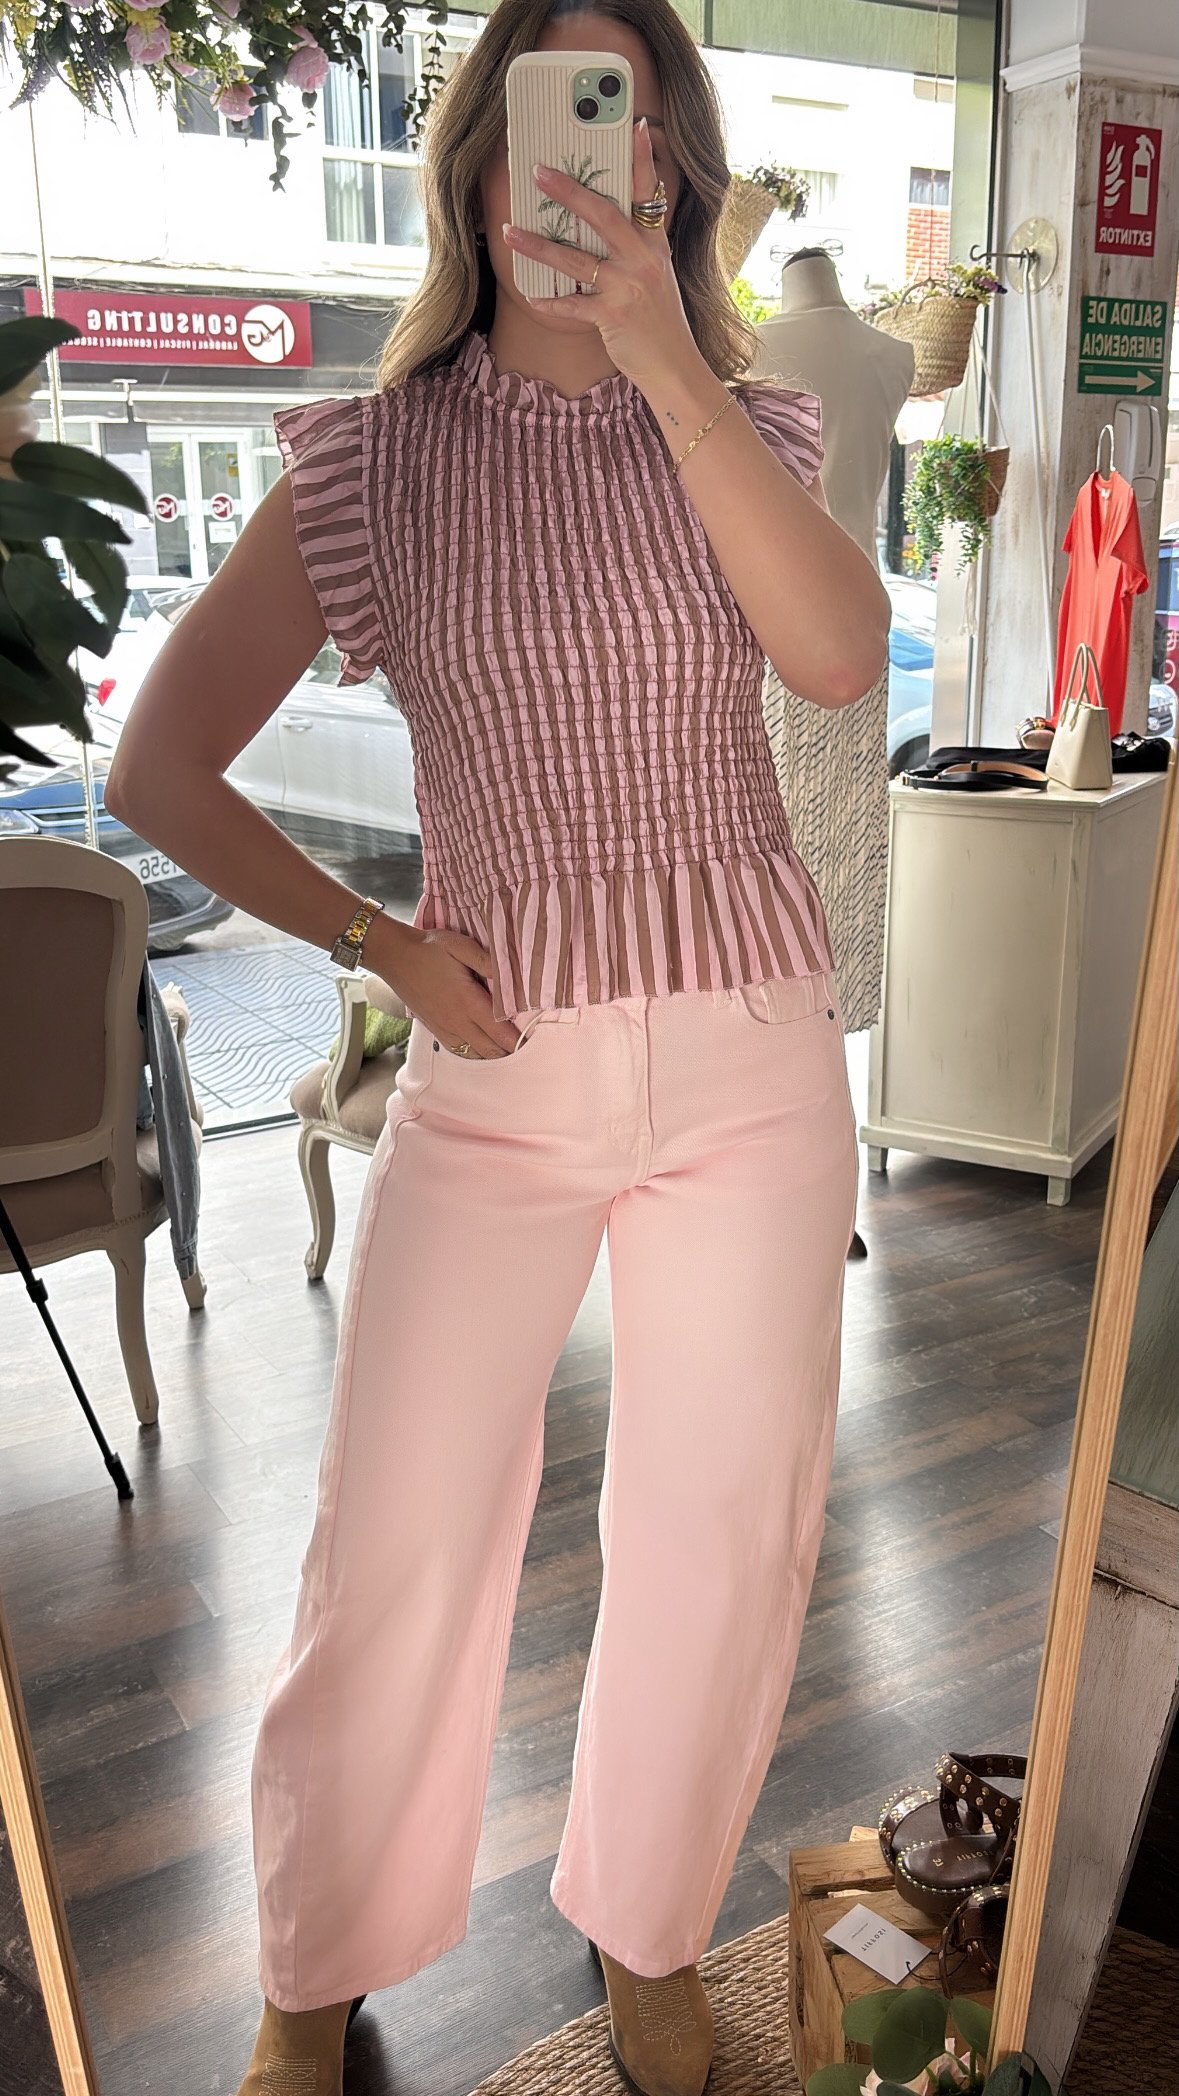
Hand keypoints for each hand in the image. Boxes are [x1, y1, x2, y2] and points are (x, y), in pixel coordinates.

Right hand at [365, 917, 520, 1058]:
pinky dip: (475, 1053)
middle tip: (527, 1044)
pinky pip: (459, 1051)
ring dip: (493, 1054)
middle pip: (491, 1050)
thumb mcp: (461, 946)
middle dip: (510, 1051)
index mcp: (468, 1001)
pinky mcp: (434, 1029)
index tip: (534, 1038)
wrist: (394, 956)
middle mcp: (457, 1021)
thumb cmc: (428, 948)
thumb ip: (487, 961)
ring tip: (508, 1048)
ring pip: (475, 1054)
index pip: (501, 1033)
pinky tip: (483, 1047)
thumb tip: (510, 976)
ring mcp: (444, 1028)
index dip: (519, 1040)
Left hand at [502, 116, 701, 394]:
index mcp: (655, 245)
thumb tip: (610, 222)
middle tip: (539, 172)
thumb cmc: (660, 321)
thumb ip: (638, 246)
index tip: (635, 127)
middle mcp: (643, 261)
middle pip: (603, 215)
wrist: (674, 367)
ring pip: (576, 259)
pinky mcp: (612, 316)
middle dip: (569, 192)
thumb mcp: (658, 275)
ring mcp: (627, 288)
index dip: (642, 160)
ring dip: (538, 245)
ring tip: (509, 231)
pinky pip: (572, 305)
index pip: (649, 194)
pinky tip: (529, 294)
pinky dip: (549, 300)